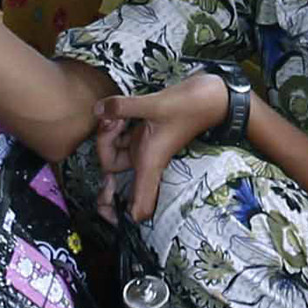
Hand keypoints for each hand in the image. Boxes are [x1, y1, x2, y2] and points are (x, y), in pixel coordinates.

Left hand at [91, 73, 232, 224]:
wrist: (211, 96)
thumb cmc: (191, 106)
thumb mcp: (156, 105)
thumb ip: (123, 107)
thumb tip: (97, 110)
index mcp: (149, 163)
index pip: (139, 206)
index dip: (122, 212)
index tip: (106, 201)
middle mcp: (145, 157)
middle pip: (110, 164)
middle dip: (104, 140)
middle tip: (111, 119)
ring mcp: (143, 144)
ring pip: (112, 146)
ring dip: (109, 127)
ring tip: (116, 110)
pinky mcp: (144, 130)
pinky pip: (119, 132)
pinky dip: (115, 120)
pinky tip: (119, 108)